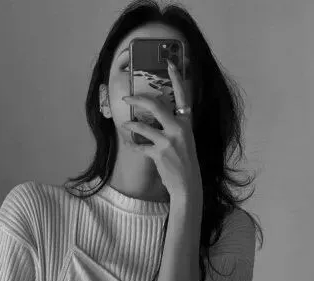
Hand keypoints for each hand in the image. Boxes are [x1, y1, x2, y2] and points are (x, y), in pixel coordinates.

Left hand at [121, 58, 202, 200]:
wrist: (188, 184)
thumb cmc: (186, 162)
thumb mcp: (185, 140)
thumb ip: (174, 126)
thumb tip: (157, 118)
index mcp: (187, 122)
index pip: (183, 95)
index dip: (176, 78)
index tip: (169, 63)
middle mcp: (179, 128)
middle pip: (155, 106)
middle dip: (138, 99)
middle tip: (126, 97)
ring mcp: (168, 141)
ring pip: (143, 126)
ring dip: (131, 125)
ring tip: (125, 123)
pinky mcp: (159, 154)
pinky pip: (139, 146)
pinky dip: (132, 145)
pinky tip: (129, 143)